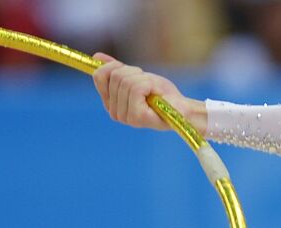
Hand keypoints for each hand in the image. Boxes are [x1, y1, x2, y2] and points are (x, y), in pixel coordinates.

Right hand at [91, 52, 206, 134]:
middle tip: (149, 84)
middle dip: (134, 73)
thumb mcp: (137, 77)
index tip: (134, 72)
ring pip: (126, 81)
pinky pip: (136, 88)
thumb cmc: (162, 95)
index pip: (99, 76)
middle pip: (114, 76)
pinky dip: (149, 85)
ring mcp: (125, 117)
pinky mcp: (137, 117)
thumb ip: (116, 69)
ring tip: (153, 90)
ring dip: (144, 79)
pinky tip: (156, 94)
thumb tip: (96, 56)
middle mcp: (115, 113)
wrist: (184, 109)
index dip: (115, 67)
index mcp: (111, 104)